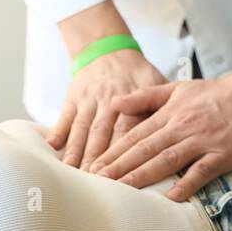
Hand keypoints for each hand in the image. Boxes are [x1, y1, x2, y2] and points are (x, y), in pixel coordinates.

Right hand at [46, 49, 167, 169]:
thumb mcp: (156, 81)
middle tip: (95, 182)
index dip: (125, 153)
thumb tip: (178, 132)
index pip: (128, 130)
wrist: (109, 48)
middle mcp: (108, 99)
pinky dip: (58, 130)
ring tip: (73, 172)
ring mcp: (89, 99)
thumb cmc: (137, 72)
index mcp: (132, 98)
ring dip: (77, 150)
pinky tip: (53, 147)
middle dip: (98, 159)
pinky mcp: (73, 97)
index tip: (122, 175)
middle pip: (102, 133)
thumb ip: (163, 106)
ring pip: (82, 127)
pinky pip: (65, 115)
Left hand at [87, 71, 231, 200]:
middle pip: (146, 149)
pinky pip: (202, 171)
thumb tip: (116, 102)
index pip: (136, 136)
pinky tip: (171, 197)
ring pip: (168, 160)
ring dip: (144, 175)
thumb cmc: (215, 93)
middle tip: (97, 182)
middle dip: (120, 167)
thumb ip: (146, 97)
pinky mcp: (223, 154)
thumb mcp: (178, 88)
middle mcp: (183, 127)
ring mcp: (203, 141)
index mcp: (170, 113)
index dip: (114, 152)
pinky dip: (187, 183)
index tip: (94, 167)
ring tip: (122, 189)